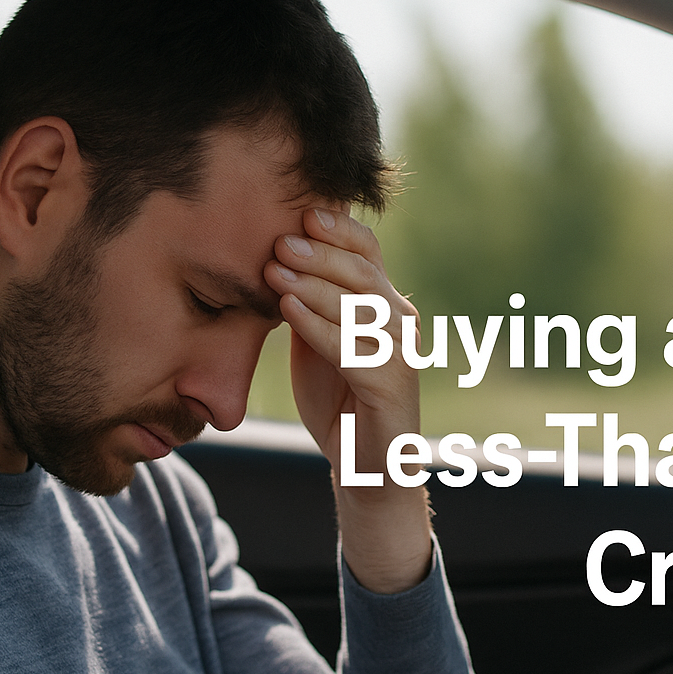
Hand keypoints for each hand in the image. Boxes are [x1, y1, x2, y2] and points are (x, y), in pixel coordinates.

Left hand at [263, 207, 431, 592]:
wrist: (361, 462)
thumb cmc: (336, 396)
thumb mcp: (315, 337)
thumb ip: (305, 299)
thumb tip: (270, 250)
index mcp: (383, 301)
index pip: (368, 250)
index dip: (339, 229)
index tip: (302, 211)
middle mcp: (400, 320)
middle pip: (364, 272)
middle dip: (320, 253)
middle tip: (278, 241)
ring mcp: (401, 353)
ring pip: (360, 306)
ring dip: (315, 285)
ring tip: (274, 270)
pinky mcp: (393, 386)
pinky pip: (354, 349)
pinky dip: (319, 327)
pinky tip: (288, 310)